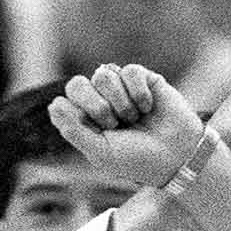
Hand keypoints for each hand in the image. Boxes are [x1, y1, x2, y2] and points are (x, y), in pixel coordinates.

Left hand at [47, 64, 204, 187]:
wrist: (177, 156)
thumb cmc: (137, 159)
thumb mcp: (101, 152)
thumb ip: (74, 131)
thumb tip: (54, 103)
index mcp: (85, 120)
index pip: (64, 102)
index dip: (79, 115)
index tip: (99, 132)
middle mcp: (99, 101)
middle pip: (77, 84)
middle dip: (97, 106)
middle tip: (116, 124)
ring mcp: (120, 88)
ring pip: (103, 74)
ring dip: (120, 102)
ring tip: (135, 118)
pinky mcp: (142, 78)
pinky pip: (129, 71)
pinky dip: (138, 92)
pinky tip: (148, 107)